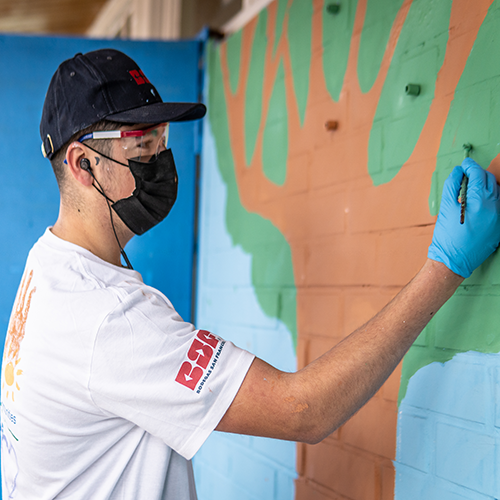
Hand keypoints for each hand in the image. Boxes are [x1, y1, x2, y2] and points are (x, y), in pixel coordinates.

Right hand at [428, 158, 499, 277]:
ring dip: (486, 186)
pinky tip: (479, 202)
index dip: (470, 166)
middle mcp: (494, 207)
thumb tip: (458, 172)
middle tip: (467, 175)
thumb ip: (452, 186)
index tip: (465, 164)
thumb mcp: (445, 208)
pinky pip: (499, 205)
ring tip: (473, 189)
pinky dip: (491, 199)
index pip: (478, 174)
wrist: (454, 260)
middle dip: (478, 174)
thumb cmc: (447, 236)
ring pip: (497, 191)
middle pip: (490, 180)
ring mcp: (499, 216)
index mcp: (479, 201)